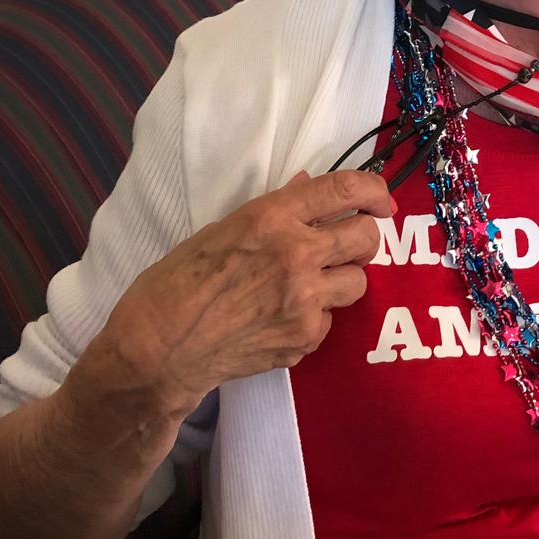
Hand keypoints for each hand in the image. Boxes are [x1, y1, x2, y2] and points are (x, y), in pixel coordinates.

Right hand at [100, 169, 393, 415]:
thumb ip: (273, 211)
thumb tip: (308, 188)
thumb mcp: (221, 229)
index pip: (344, 190)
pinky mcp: (304, 339)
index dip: (373, 190)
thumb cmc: (175, 283)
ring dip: (342, 278)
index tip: (380, 199)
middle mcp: (296, 255)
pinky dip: (316, 318)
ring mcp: (304, 301)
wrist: (158, 350)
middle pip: (366, 238)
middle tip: (346, 243)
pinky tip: (284, 317)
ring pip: (358, 282)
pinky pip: (330, 321)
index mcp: (271, 217)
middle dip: (363, 237)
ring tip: (312, 283)